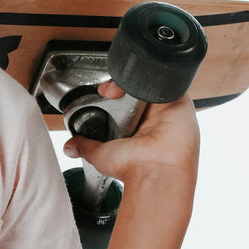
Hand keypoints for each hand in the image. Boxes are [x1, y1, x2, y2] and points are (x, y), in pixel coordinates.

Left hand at [62, 80, 199, 187]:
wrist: (155, 170)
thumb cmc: (135, 167)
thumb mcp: (101, 155)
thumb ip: (86, 146)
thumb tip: (70, 147)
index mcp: (139, 128)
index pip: (125, 101)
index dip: (112, 93)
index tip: (102, 93)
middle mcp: (154, 118)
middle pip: (136, 88)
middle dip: (119, 85)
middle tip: (106, 92)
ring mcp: (166, 109)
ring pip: (147, 82)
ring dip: (129, 81)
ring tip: (114, 91)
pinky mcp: (178, 101)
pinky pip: (163, 81)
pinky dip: (147, 78)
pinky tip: (132, 87)